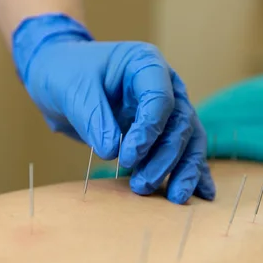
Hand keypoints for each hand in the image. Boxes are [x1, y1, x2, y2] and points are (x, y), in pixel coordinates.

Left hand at [12, 14, 214, 203]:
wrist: (60, 80)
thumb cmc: (67, 74)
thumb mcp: (75, 92)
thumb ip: (94, 119)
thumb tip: (111, 152)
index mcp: (146, 65)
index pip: (161, 99)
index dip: (149, 131)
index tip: (127, 157)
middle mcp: (166, 85)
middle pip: (181, 123)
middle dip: (166, 158)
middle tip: (143, 185)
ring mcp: (168, 109)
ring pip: (189, 140)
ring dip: (183, 170)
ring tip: (174, 197)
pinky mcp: (162, 132)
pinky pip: (184, 151)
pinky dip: (192, 172)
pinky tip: (202, 193)